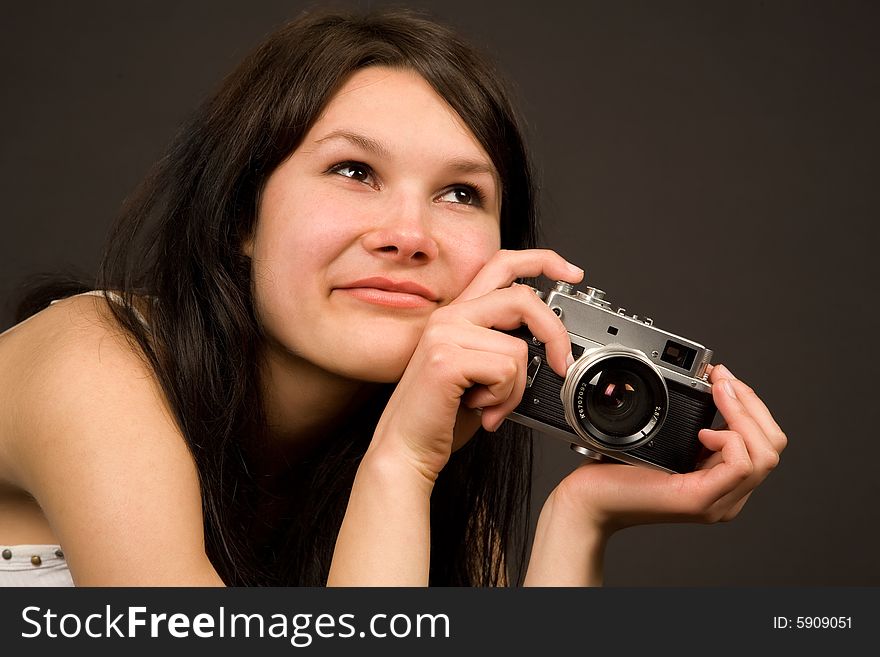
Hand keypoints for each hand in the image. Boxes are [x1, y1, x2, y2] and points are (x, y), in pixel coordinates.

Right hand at [367, 249, 583, 482]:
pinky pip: (506, 371)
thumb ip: (504, 348)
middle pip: (522, 298)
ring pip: (518, 349)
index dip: (543, 260)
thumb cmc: (442, 417)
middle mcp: (450, 316)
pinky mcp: (447, 360)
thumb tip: (549, 346)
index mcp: (458, 313)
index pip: (502, 264)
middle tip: (561, 364)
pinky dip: (503, 399)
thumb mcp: (479, 373)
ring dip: (515, 388)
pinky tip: (480, 409)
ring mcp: (445, 335)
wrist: (406, 449)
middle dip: (553, 334)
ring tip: (491, 405)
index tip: (572, 271)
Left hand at [548, 363, 786, 533]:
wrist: (589, 498)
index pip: (765, 441)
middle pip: (773, 445)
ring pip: (765, 454)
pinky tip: (705, 431)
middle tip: (723, 379)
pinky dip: (730, 439)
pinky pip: (742, 465)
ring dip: (744, 415)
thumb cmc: (617, 469)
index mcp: (722, 481)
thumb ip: (693, 422)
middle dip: (752, 403)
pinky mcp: (701, 500)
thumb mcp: (663, 440)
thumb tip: (712, 383)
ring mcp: (717, 501)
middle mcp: (728, 495)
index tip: (722, 377)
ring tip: (717, 396)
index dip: (750, 403)